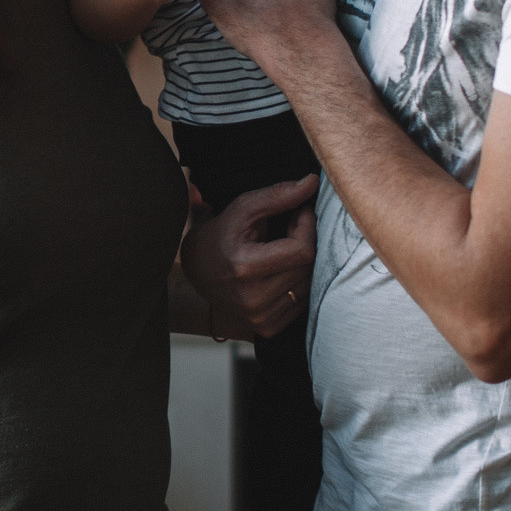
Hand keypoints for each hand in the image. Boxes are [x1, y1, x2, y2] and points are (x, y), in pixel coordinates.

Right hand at [180, 173, 318, 339]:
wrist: (199, 273)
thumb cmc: (223, 235)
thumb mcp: (244, 208)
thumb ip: (278, 195)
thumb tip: (312, 182)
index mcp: (244, 268)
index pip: (302, 250)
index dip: (307, 226)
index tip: (300, 212)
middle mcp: (253, 299)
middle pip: (308, 267)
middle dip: (306, 241)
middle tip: (292, 227)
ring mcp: (260, 317)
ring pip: (309, 284)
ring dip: (304, 262)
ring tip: (285, 248)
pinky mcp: (268, 327)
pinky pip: (303, 301)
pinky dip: (298, 282)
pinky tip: (282, 270)